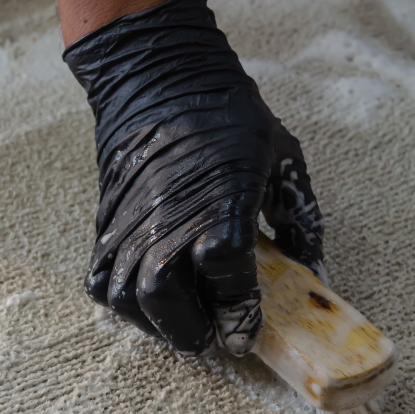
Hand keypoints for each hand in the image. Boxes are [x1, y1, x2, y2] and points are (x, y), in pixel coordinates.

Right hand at [64, 0, 323, 355]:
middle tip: (215, 334)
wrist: (160, 78)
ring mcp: (131, 223)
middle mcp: (169, 217)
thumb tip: (314, 273)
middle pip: (167, 298)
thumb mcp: (283, 160)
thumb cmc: (229, 117)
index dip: (238, 312)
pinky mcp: (107, 224)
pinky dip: (123, 303)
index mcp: (222, 201)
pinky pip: (101, 281)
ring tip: (184, 322)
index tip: (246, 331)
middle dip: (194, 331)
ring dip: (158, 323)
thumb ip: (301, 221)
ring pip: (129, 298)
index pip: (227, 276)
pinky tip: (149, 300)